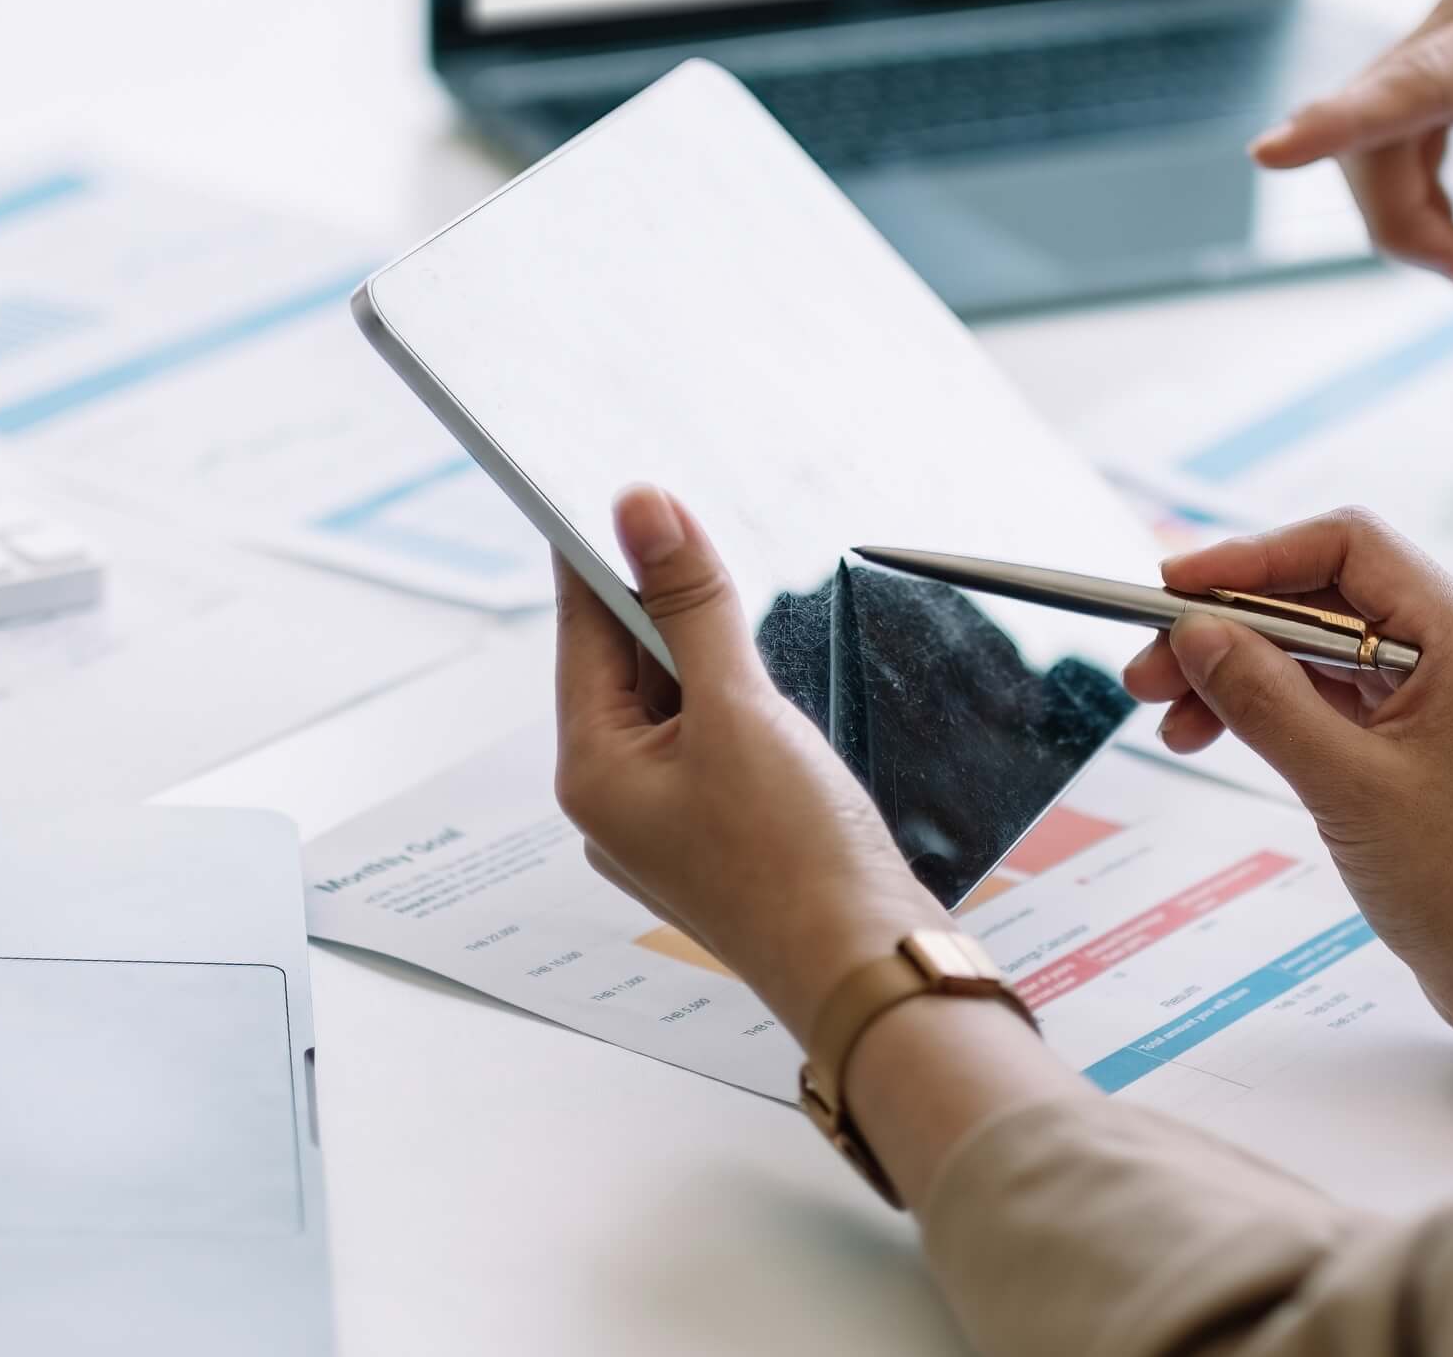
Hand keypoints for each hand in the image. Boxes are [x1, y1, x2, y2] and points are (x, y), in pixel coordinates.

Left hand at [551, 487, 945, 1035]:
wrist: (869, 967)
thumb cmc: (795, 858)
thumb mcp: (738, 707)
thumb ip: (691, 601)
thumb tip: (641, 510)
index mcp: (593, 771)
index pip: (583, 634)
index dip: (599, 554)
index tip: (611, 485)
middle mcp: (617, 799)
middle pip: (625, 664)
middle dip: (657, 594)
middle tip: (681, 512)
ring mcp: (668, 821)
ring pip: (671, 698)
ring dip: (698, 640)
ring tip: (721, 572)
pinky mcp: (722, 831)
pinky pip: (709, 736)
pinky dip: (729, 689)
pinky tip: (757, 663)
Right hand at [1122, 510, 1452, 1082]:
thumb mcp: (1349, 788)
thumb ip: (1266, 702)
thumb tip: (1194, 633)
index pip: (1345, 546)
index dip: (1251, 557)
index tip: (1174, 589)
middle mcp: (1451, 649)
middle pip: (1319, 594)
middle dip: (1227, 623)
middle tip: (1149, 667)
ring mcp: (1431, 695)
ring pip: (1312, 648)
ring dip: (1236, 669)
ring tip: (1166, 714)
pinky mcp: (1411, 740)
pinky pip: (1324, 696)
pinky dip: (1264, 708)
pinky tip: (1208, 734)